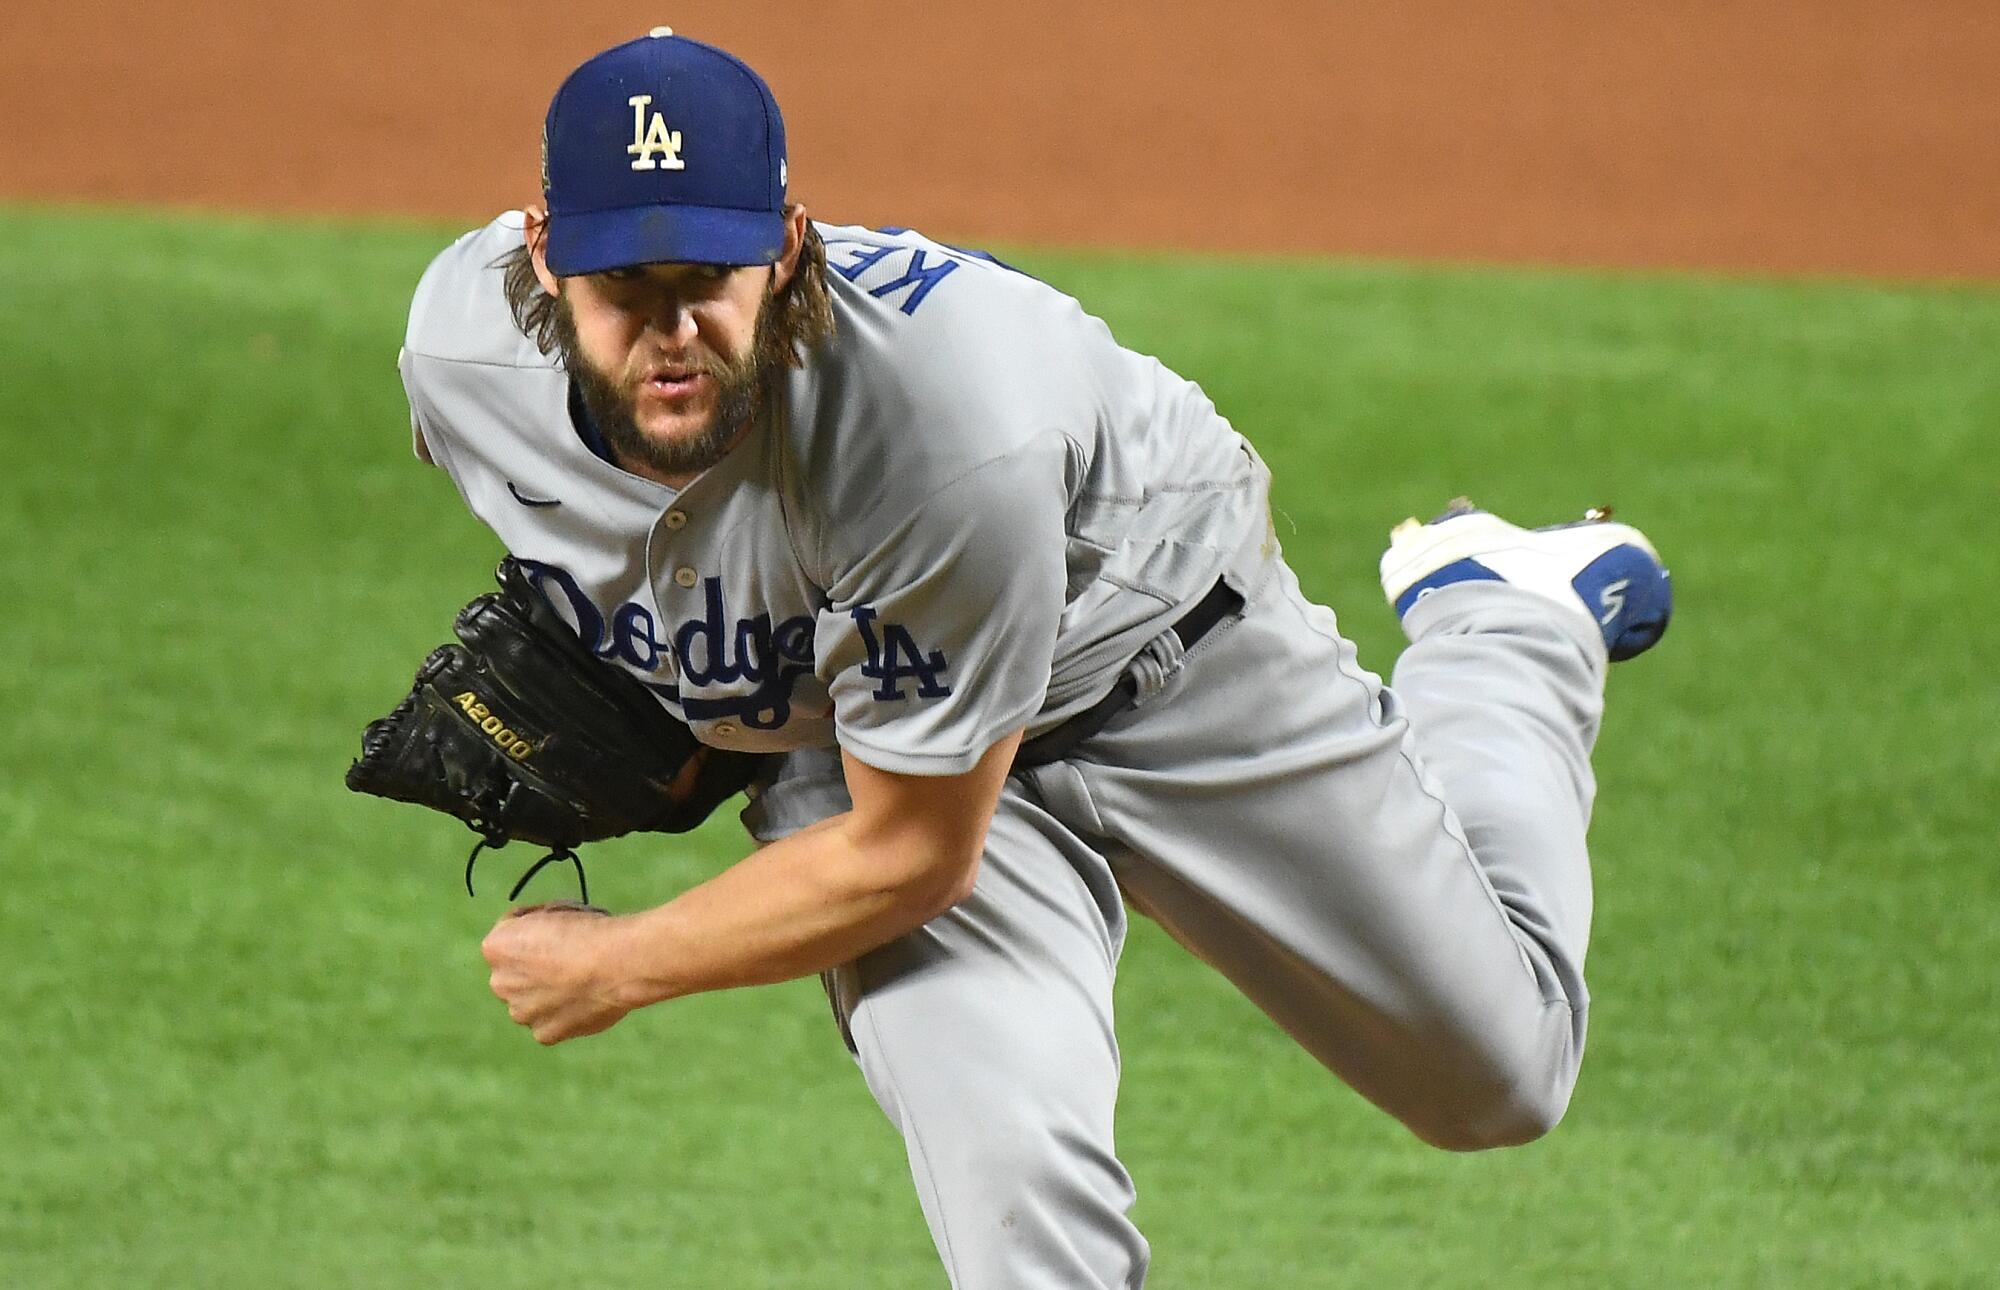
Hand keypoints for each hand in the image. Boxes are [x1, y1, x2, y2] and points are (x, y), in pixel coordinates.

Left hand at [481, 902, 631, 1044]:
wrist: (617, 964)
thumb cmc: (590, 931)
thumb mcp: (554, 910)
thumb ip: (535, 929)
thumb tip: (542, 938)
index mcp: (496, 947)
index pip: (509, 932)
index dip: (535, 925)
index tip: (557, 926)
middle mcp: (500, 983)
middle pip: (516, 972)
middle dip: (535, 966)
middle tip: (569, 957)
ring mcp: (521, 1012)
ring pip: (531, 1000)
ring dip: (547, 992)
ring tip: (582, 980)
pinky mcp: (544, 1033)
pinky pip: (550, 1021)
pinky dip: (564, 1013)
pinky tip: (585, 998)